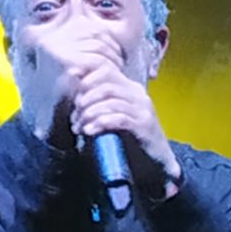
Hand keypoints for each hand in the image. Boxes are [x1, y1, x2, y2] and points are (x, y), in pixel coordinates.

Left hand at [69, 56, 180, 194]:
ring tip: (80, 127)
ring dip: (89, 114)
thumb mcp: (116, 117)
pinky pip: (118, 118)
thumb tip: (76, 96)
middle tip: (74, 117)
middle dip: (85, 100)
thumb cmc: (133, 140)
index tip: (73, 89)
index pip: (107, 70)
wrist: (157, 161)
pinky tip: (90, 131)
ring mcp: (143, 109)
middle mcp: (139, 95)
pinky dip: (100, 123)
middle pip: (106, 86)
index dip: (87, 75)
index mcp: (131, 89)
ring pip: (110, 102)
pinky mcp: (144, 125)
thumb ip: (102, 104)